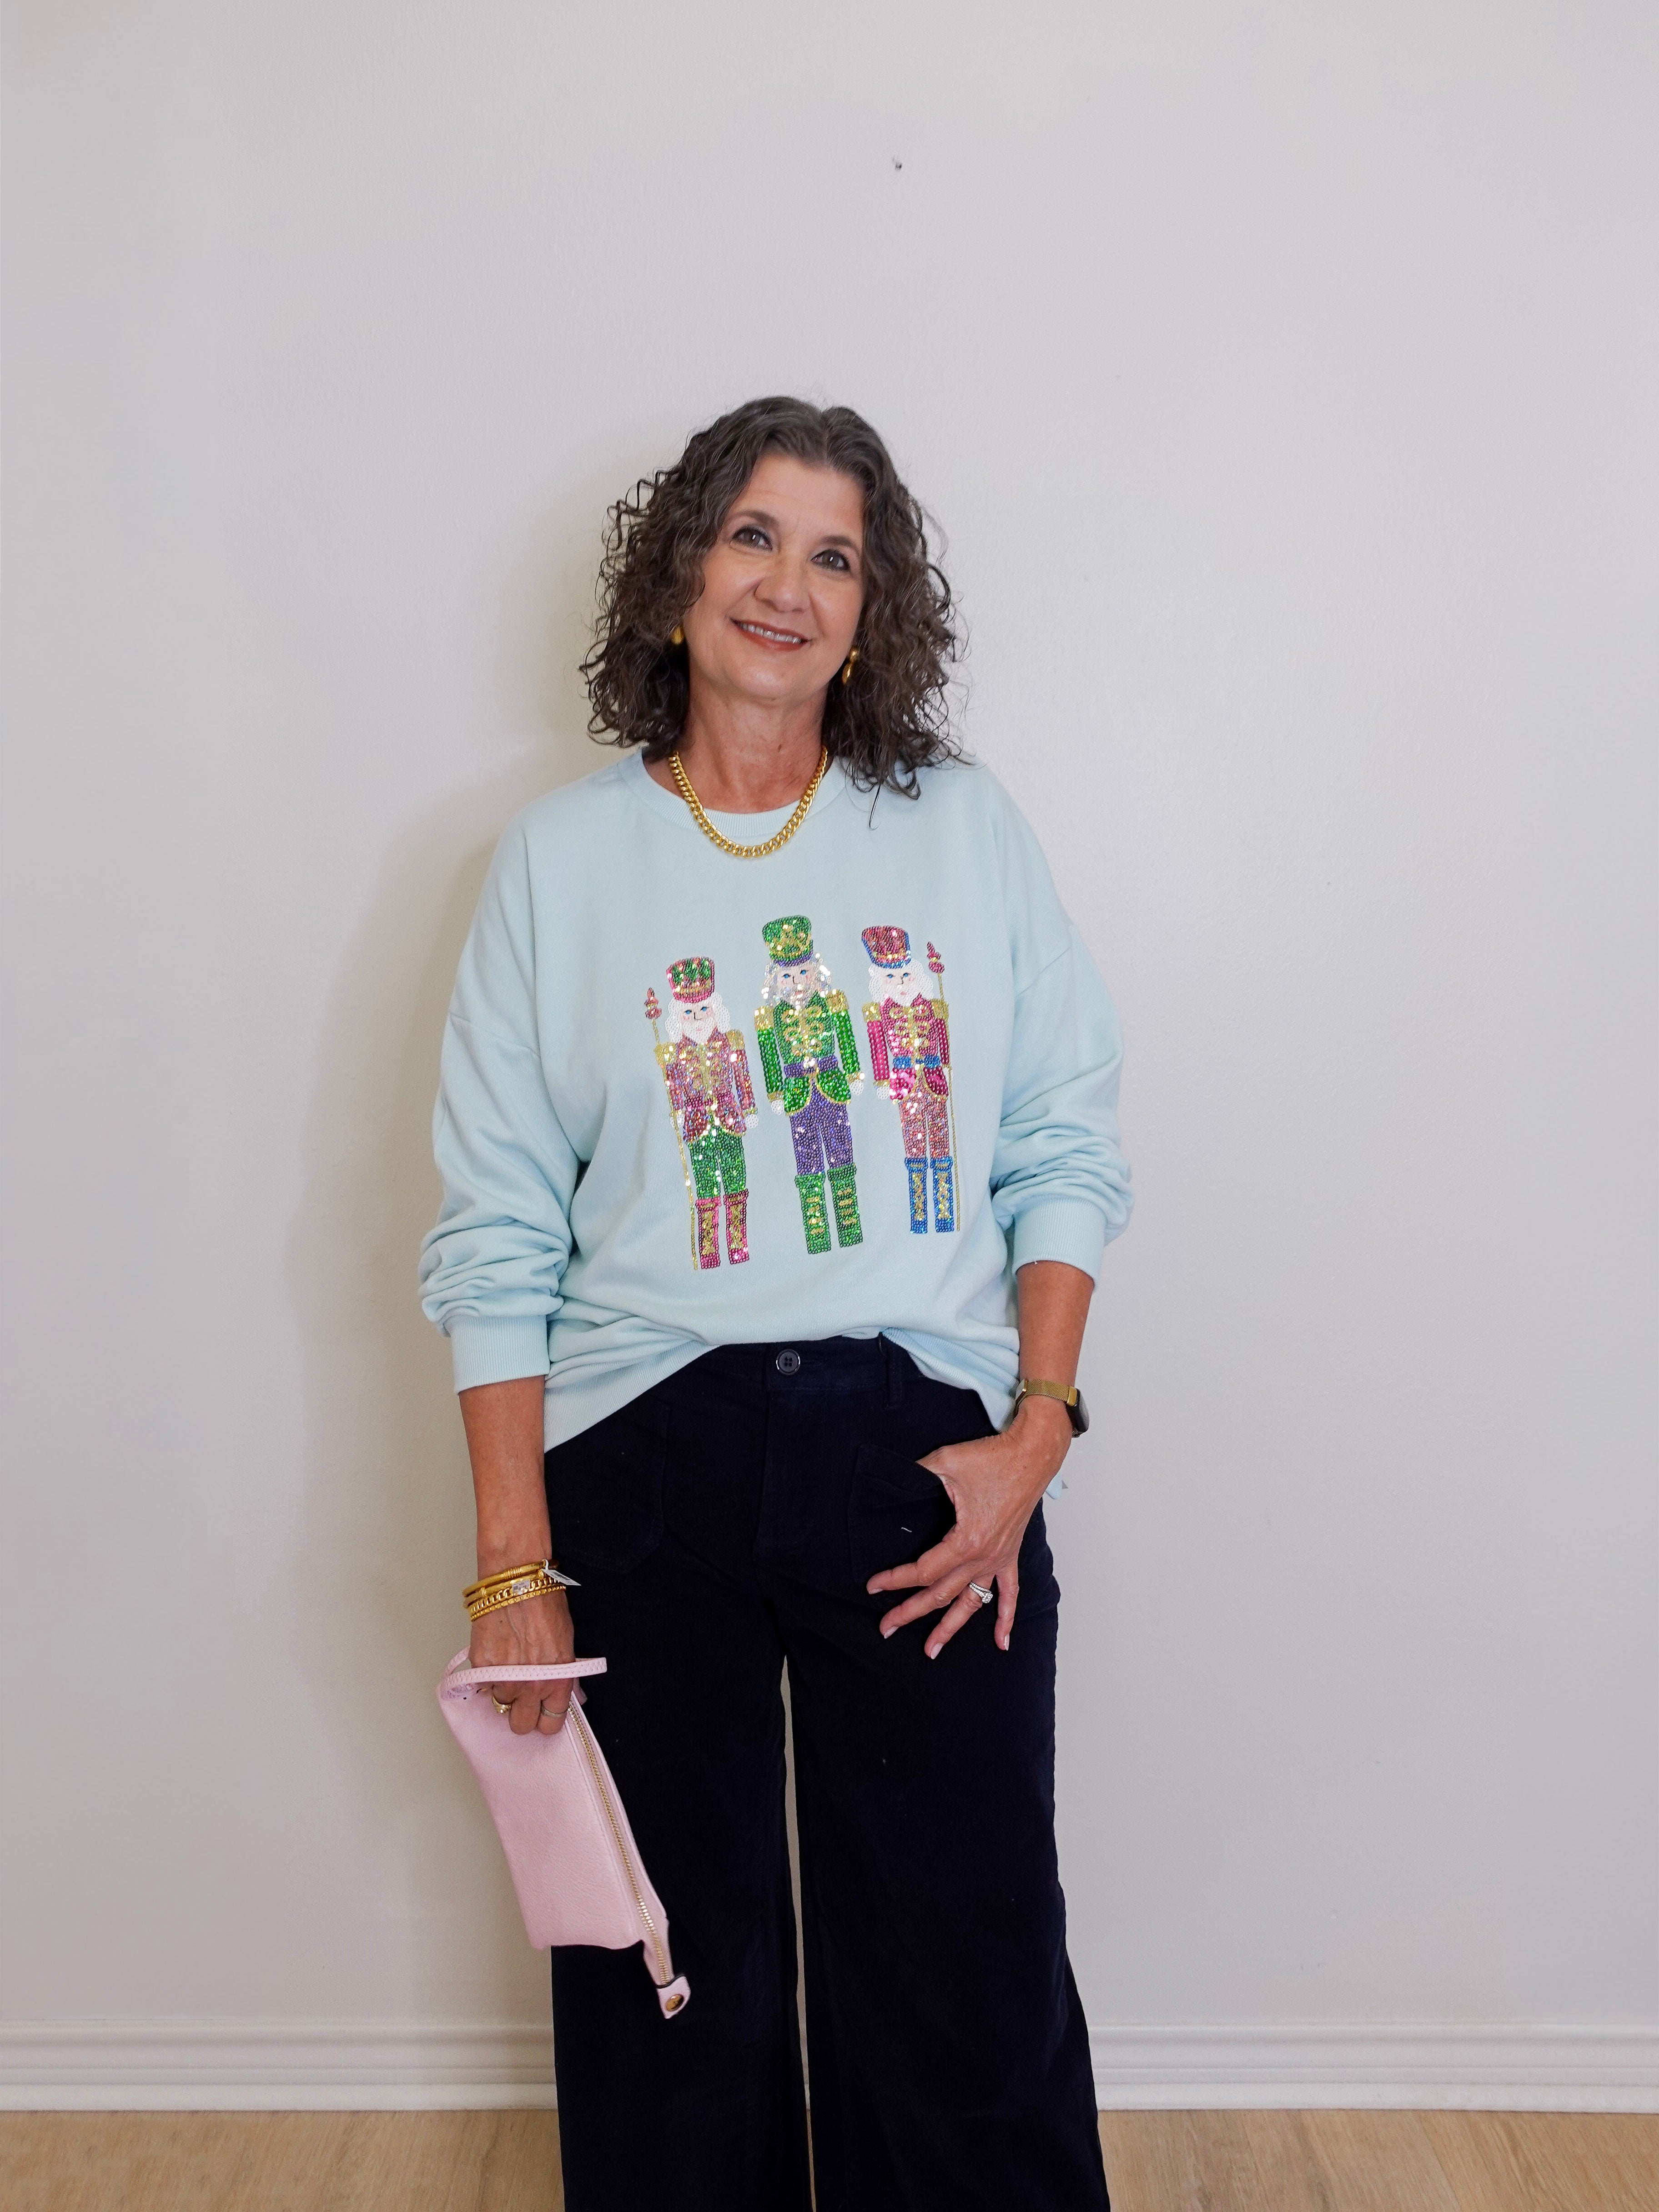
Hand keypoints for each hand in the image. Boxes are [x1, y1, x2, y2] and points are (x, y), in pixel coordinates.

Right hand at [469, 1588, 574, 1733]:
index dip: (546, 1718)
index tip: (543, 1710)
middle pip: (520, 1725)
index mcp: (556, 1682)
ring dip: (504, 1690)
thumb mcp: (566, 1642)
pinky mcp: (481, 1667)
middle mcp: (529, 1686)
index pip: (550, 1724)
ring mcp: (502, 1679)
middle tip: (523, 1693)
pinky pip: (483, 1685)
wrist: (517, 1581)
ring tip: (510, 1665)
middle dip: (522, 1712)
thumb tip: (564, 1692)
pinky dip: (488, 1675)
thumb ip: (563, 1672)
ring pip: (500, 1703)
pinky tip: (497, 1655)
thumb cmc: (545, 1604)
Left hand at [866, 1398, 1072, 1657]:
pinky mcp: (1010, 1554)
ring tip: (931, 1650)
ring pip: (972, 1603)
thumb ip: (915, 1474)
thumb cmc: (992, 1458)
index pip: (924, 1570)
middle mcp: (984, 1557)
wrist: (1031, 1454)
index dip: (895, 1579)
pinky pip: (1010, 1594)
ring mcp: (999, 1559)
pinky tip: (1002, 1643)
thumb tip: (892, 1481)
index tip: (873, 1586)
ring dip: (950, 1628)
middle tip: (886, 1628)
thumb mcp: (945, 1462)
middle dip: (911, 1613)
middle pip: (942, 1594)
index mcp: (966, 1541)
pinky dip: (1006, 1620)